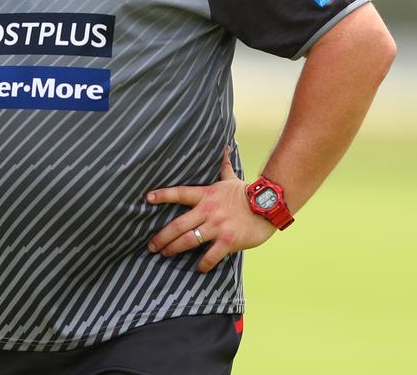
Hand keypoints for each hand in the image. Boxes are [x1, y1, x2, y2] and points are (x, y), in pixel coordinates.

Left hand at [145, 147, 275, 271]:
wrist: (269, 206)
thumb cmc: (247, 192)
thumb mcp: (231, 178)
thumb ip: (223, 166)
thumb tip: (225, 147)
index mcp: (206, 195)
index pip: (179, 193)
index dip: (162, 195)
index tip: (148, 198)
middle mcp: (207, 211)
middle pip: (178, 224)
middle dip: (162, 236)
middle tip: (151, 245)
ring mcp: (217, 227)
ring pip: (189, 240)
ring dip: (174, 249)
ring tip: (165, 255)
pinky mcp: (228, 241)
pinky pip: (211, 256)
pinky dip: (203, 264)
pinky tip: (198, 268)